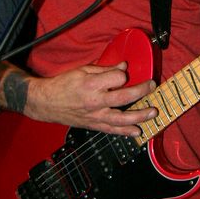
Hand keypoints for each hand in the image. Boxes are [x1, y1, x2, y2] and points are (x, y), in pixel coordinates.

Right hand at [27, 61, 157, 134]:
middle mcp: (95, 101)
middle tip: (152, 86)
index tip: (124, 72)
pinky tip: (137, 131)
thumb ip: (105, 70)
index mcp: (91, 84)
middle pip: (124, 97)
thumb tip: (123, 67)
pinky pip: (112, 130)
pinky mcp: (93, 125)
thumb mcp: (82, 70)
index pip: (117, 78)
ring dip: (140, 116)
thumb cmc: (63, 84)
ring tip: (153, 112)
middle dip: (141, 92)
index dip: (123, 74)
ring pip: (122, 118)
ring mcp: (95, 116)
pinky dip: (126, 132)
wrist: (46, 103)